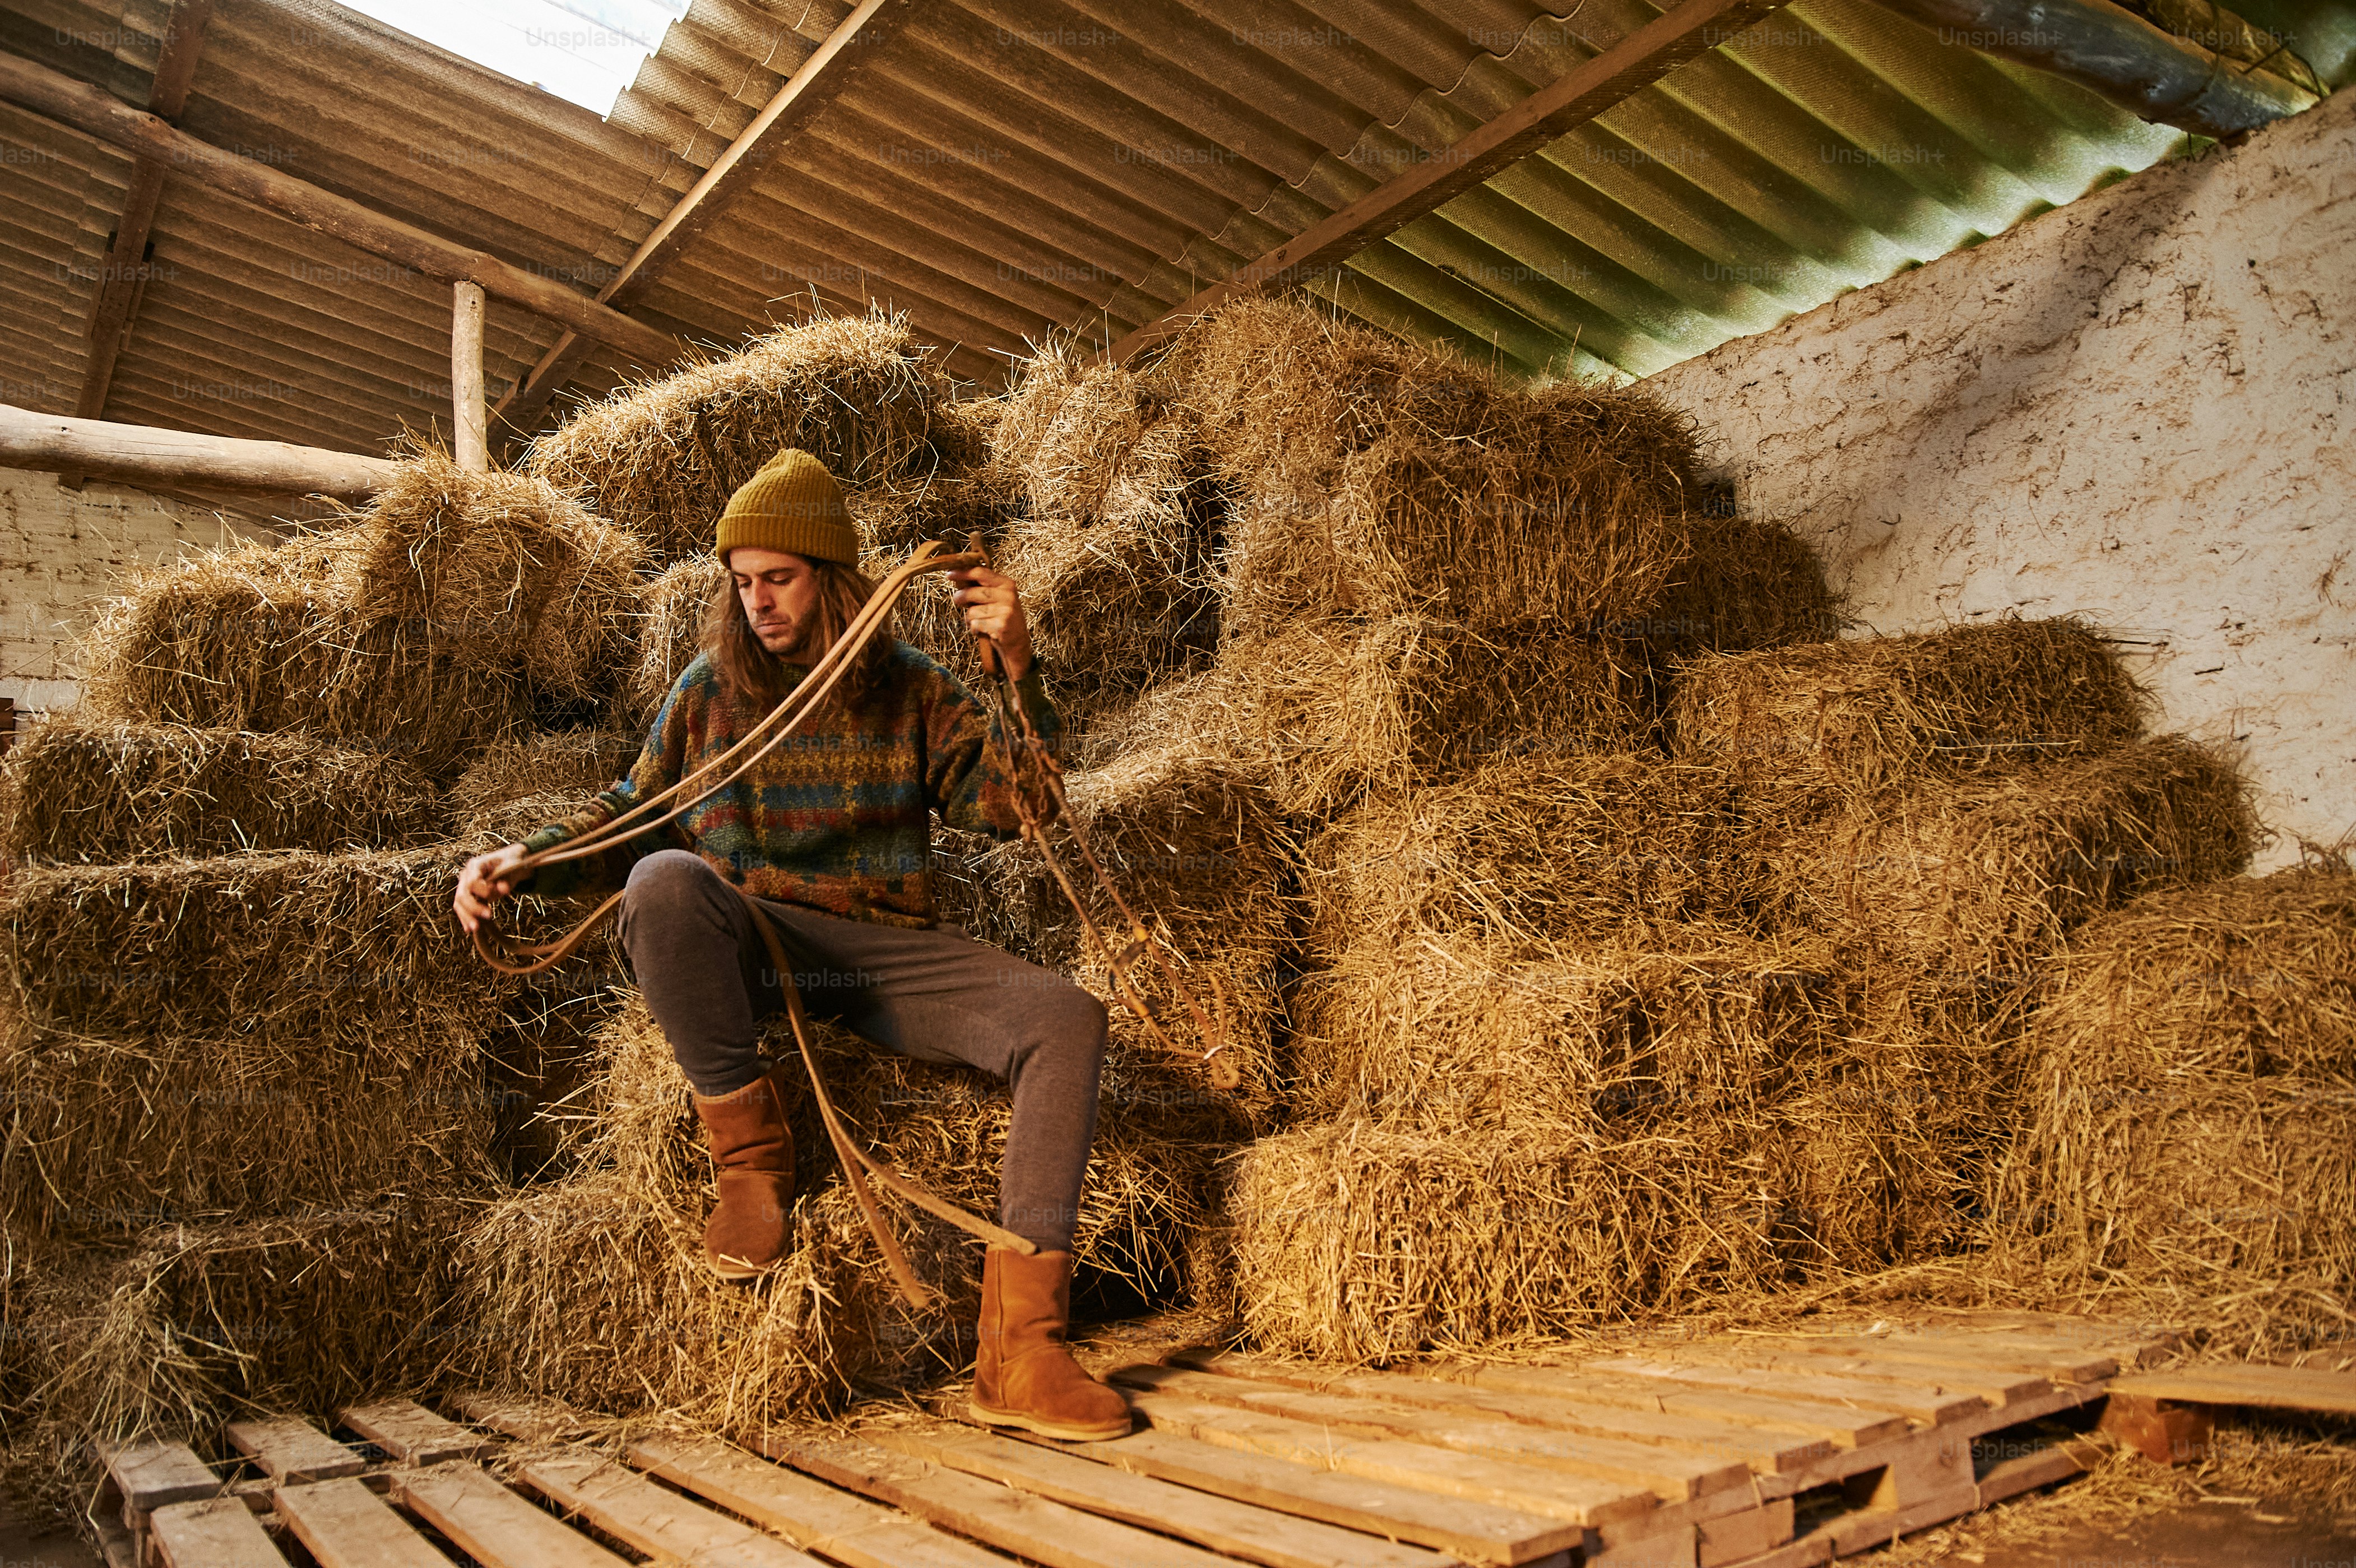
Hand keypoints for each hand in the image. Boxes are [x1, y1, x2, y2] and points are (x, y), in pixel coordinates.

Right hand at [453, 843, 528, 934]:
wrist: (509, 863)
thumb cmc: (511, 863)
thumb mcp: (512, 867)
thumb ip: (506, 878)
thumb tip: (503, 889)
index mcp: (475, 865)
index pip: (473, 882)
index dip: (485, 890)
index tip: (502, 893)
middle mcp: (466, 875)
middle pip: (462, 894)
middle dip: (474, 908)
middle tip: (488, 915)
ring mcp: (464, 886)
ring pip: (459, 903)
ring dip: (467, 917)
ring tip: (475, 928)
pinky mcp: (468, 896)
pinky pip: (462, 908)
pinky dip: (466, 918)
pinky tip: (469, 929)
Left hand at [951, 563, 1032, 681]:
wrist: (1017, 641)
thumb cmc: (1002, 617)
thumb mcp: (997, 597)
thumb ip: (981, 587)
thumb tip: (958, 578)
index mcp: (1006, 584)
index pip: (980, 572)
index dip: (962, 573)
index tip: (949, 574)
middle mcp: (1008, 595)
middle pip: (972, 592)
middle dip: (960, 597)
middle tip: (958, 600)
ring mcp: (1005, 610)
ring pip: (972, 610)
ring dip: (970, 618)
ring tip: (979, 620)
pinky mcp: (1001, 625)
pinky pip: (975, 624)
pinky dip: (974, 628)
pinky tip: (983, 630)